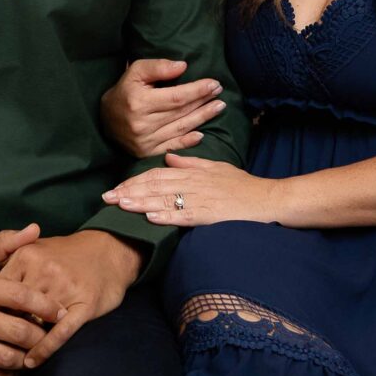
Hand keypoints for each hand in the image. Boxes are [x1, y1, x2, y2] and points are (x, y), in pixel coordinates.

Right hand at [0, 225, 66, 375]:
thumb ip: (4, 242)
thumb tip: (35, 228)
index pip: (20, 296)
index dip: (45, 306)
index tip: (61, 313)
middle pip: (16, 331)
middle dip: (40, 337)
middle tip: (52, 336)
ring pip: (4, 357)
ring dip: (27, 358)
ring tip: (36, 352)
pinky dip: (7, 374)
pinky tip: (16, 366)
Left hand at [0, 229, 143, 368]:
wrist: (110, 250)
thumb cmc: (67, 254)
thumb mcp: (36, 249)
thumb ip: (10, 264)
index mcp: (27, 255)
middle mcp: (45, 270)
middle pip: (14, 308)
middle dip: (3, 328)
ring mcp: (66, 288)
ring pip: (35, 322)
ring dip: (22, 343)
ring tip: (8, 359)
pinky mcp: (85, 305)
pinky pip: (60, 332)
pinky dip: (44, 350)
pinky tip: (32, 362)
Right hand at [100, 57, 226, 158]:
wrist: (103, 120)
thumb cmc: (124, 91)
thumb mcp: (135, 72)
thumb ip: (158, 67)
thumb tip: (183, 67)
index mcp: (139, 102)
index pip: (176, 97)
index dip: (197, 90)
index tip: (214, 84)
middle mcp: (142, 124)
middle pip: (181, 113)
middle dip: (203, 102)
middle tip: (220, 94)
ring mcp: (144, 142)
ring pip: (180, 128)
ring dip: (203, 118)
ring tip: (218, 107)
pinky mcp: (146, 153)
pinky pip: (172, 146)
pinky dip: (188, 141)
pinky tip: (202, 134)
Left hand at [103, 153, 279, 230]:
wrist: (268, 200)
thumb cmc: (243, 187)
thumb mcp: (217, 168)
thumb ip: (192, 163)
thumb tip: (169, 159)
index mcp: (193, 172)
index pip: (157, 174)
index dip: (134, 180)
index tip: (115, 187)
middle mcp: (194, 183)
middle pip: (156, 185)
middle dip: (129, 191)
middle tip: (107, 198)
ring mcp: (201, 199)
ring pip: (165, 199)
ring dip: (140, 202)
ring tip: (120, 205)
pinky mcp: (210, 215)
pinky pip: (184, 216)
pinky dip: (166, 216)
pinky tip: (150, 217)